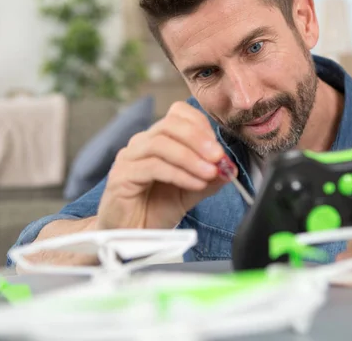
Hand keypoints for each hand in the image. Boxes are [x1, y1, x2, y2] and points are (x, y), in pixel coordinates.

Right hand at [96, 101, 229, 229]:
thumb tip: (230, 168)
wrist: (133, 238)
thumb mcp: (191, 191)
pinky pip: (153, 167)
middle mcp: (140, 143)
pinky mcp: (121, 177)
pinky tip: (194, 184)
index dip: (201, 126)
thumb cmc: (156, 210)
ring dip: (190, 157)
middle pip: (169, 124)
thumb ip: (210, 178)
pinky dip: (178, 174)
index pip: (178, 114)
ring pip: (160, 143)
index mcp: (157, 139)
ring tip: (209, 173)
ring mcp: (128, 158)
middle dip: (198, 138)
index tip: (219, 148)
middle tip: (218, 157)